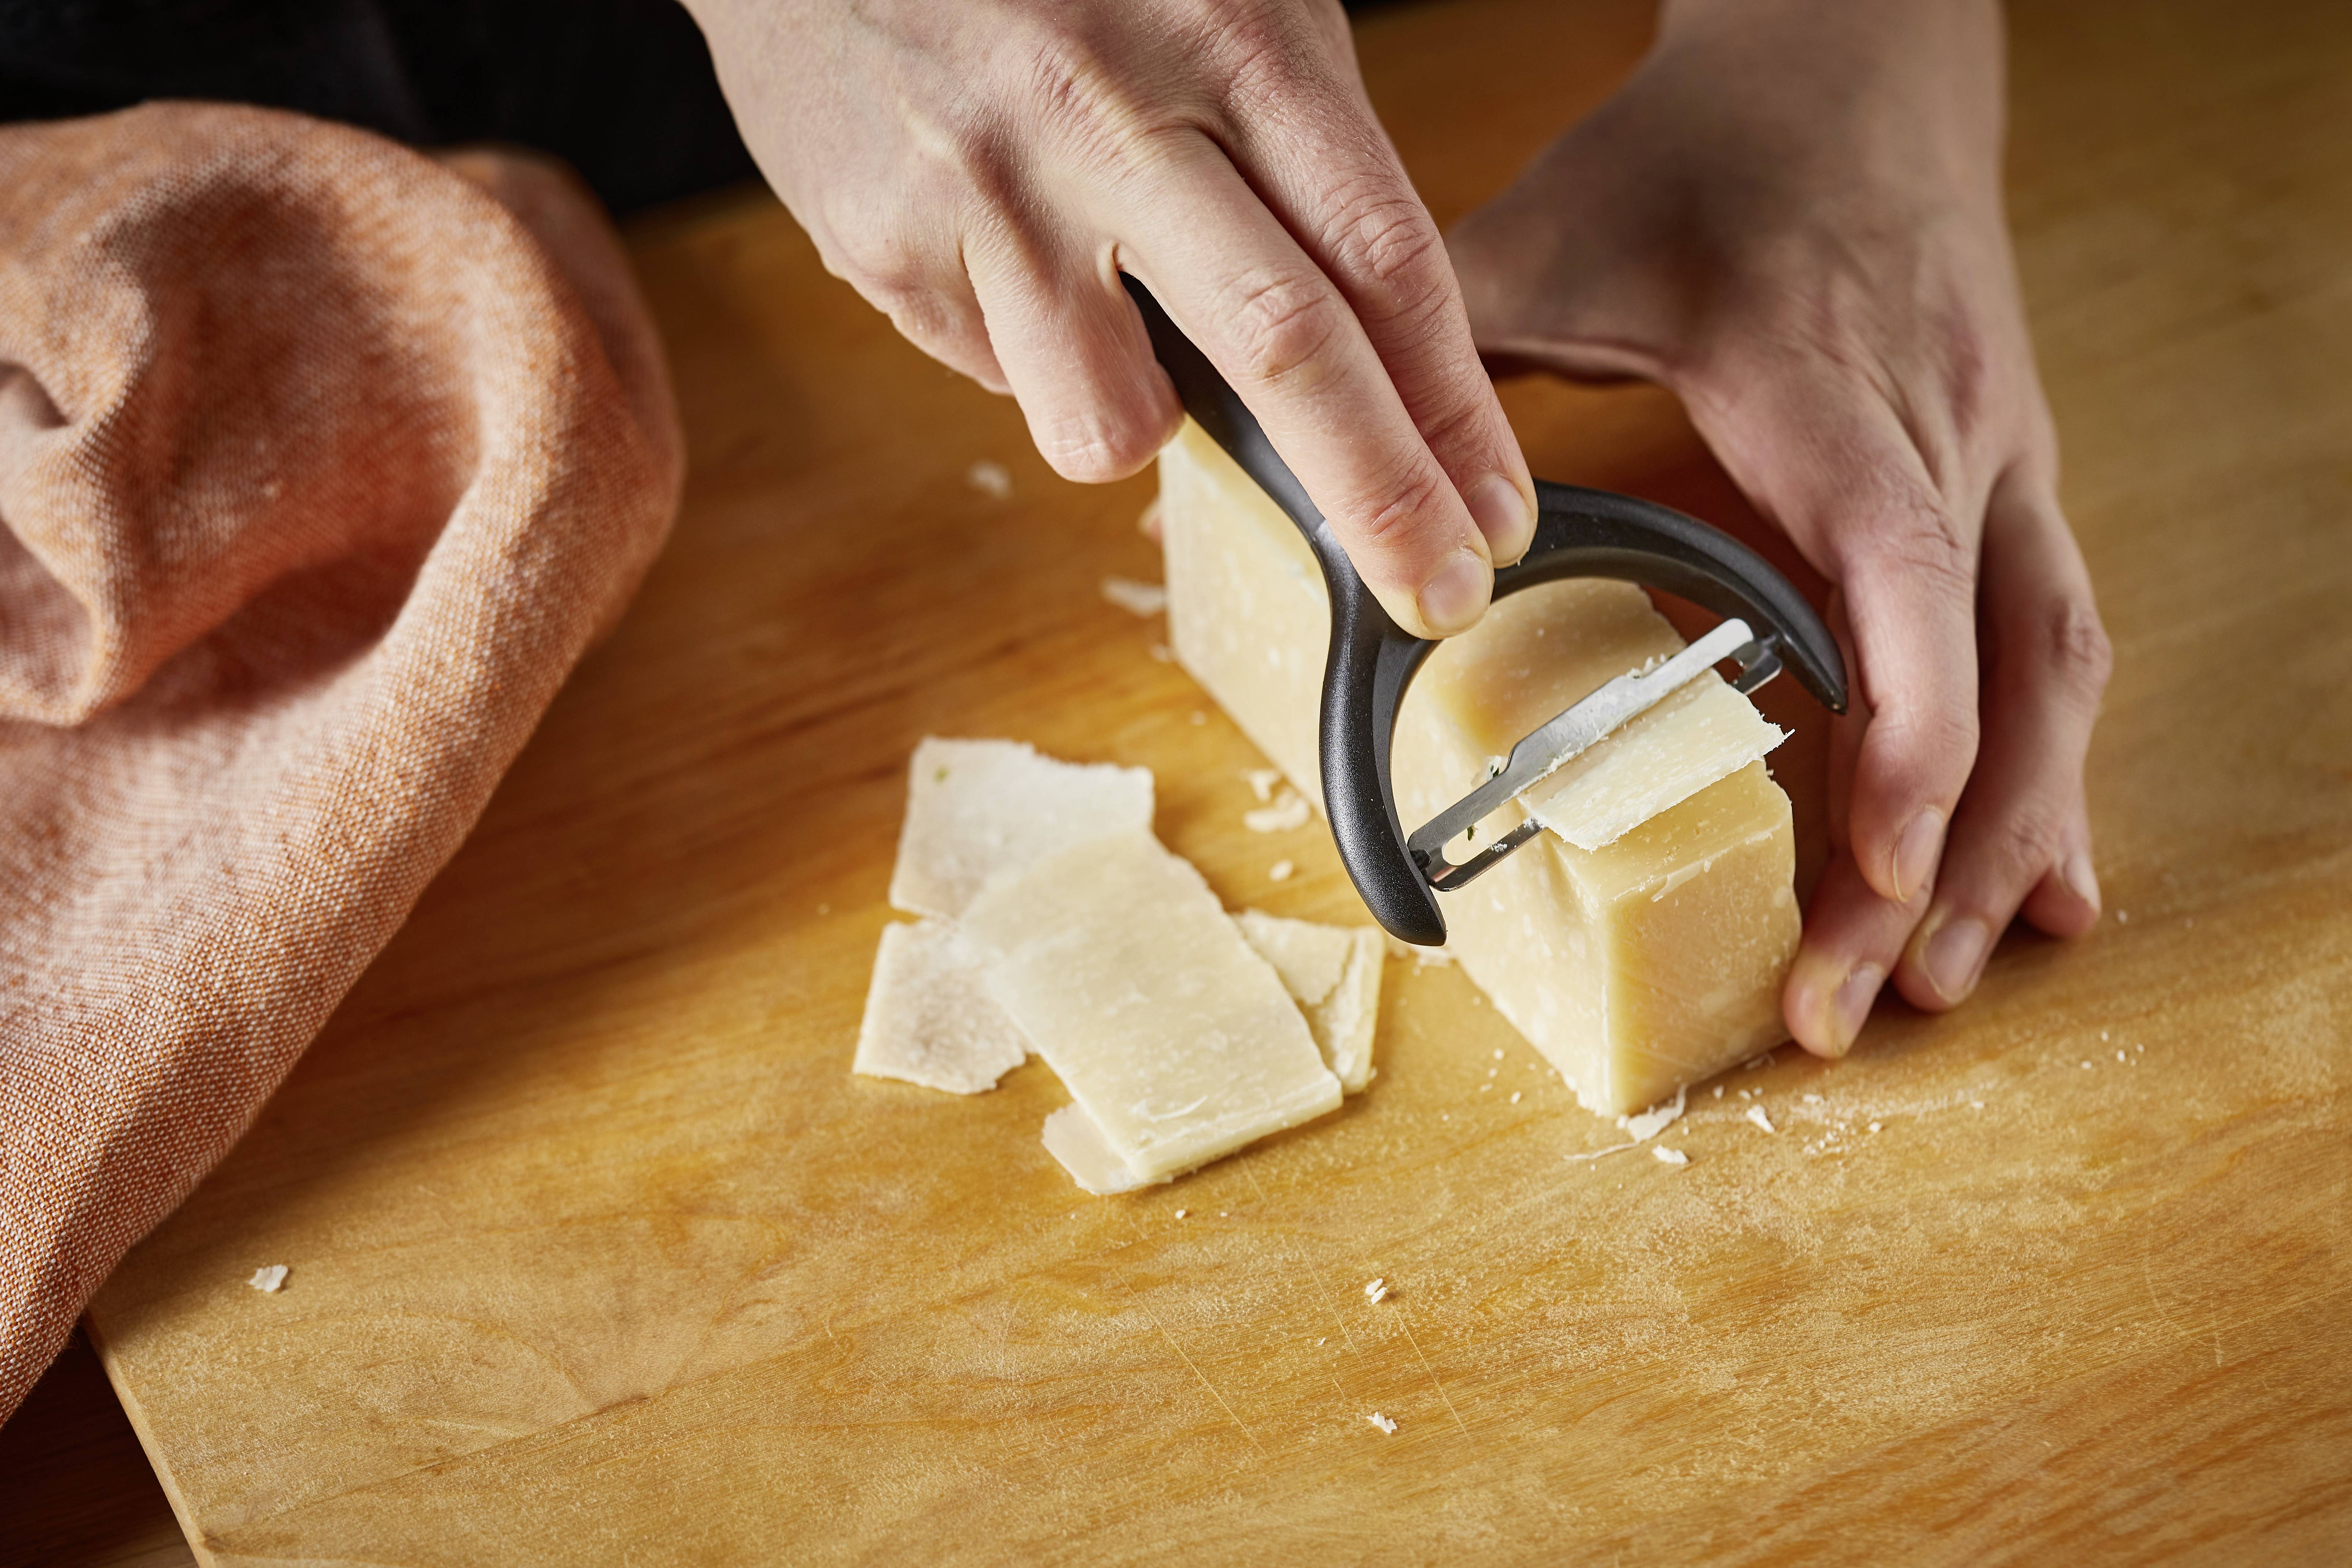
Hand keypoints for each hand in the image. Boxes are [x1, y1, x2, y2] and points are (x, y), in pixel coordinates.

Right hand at [683, 0, 1536, 636]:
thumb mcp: (1214, 2)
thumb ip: (1299, 153)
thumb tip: (1373, 354)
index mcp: (1229, 35)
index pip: (1382, 254)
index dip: (1451, 406)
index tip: (1495, 511)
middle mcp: (1113, 111)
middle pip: (1287, 349)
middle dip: (1380, 500)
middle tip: (1437, 595)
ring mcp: (991, 188)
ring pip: (1111, 422)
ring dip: (1136, 418)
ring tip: (1097, 311)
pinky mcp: (887, 243)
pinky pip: (992, 373)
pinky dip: (1018, 343)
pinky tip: (987, 240)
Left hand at [1447, 0, 2110, 1051]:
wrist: (1856, 68)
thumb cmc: (1708, 155)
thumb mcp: (1561, 229)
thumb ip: (1444, 336)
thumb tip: (1309, 435)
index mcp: (1836, 397)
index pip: (1900, 577)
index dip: (1907, 732)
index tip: (1879, 867)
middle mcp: (1949, 445)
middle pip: (1995, 674)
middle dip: (1944, 854)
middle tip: (1861, 1002)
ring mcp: (1998, 470)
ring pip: (2050, 676)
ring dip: (2008, 837)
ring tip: (1941, 980)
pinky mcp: (2006, 488)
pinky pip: (2055, 647)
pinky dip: (2042, 777)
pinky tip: (2033, 886)